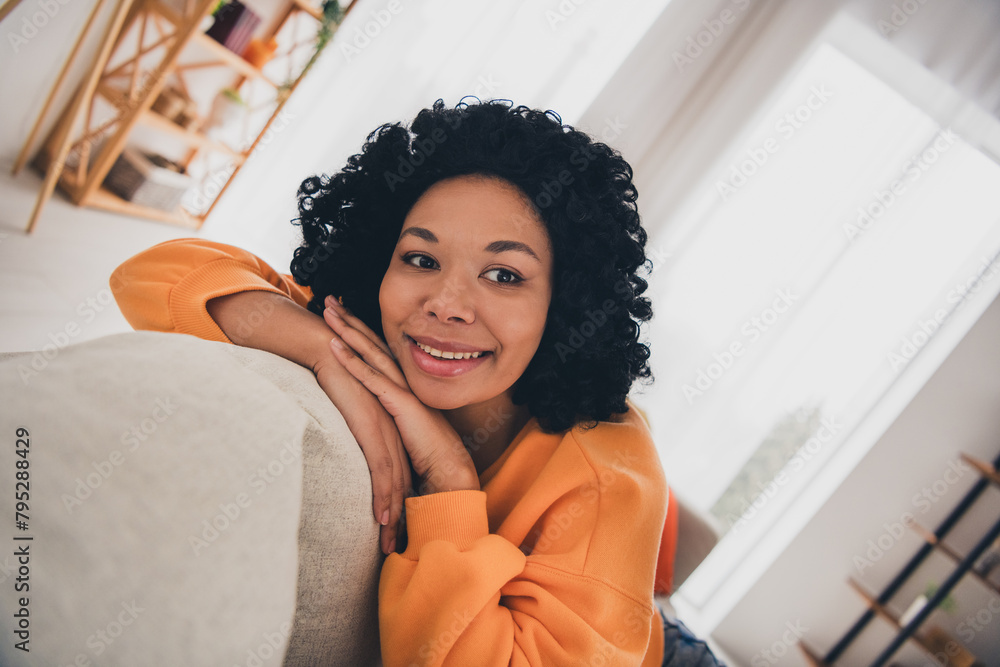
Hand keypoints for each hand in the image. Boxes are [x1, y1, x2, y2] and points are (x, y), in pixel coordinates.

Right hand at [312, 355, 411, 553]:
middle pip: (403, 484)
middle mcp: (395, 432)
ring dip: (391, 515)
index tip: (396, 531)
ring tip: (388, 544)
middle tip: (395, 547)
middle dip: (399, 519)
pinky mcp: (373, 428)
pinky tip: (380, 516)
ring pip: (394, 482)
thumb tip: (348, 455)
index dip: (399, 505)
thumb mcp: (351, 412)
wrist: (330, 351)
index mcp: (392, 429)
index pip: (401, 475)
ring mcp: (386, 430)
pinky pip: (381, 467)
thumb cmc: (335, 378)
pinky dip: (381, 494)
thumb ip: (357, 432)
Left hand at [323, 296, 479, 494]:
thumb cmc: (428, 451)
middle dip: (351, 320)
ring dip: (348, 330)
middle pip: (372, 343)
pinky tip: (334, 346)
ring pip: (370, 352)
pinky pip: (370, 377)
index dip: (360, 331)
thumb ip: (390, 415)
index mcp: (404, 384)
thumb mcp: (403, 427)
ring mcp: (401, 388)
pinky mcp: (399, 402)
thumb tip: (375, 415)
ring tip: (328, 311)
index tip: (344, 315)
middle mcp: (403, 380)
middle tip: (331, 300)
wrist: (449, 464)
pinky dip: (351, 360)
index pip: (378, 350)